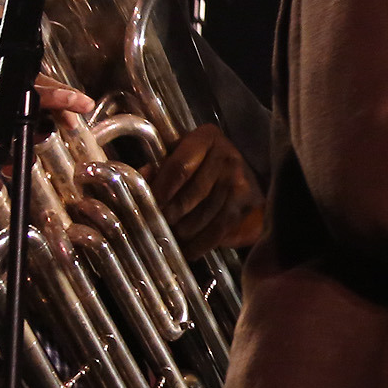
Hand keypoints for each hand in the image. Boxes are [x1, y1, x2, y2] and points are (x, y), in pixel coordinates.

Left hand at [146, 123, 265, 251]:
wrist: (248, 176)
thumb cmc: (204, 164)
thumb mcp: (182, 154)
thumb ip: (159, 166)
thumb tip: (139, 178)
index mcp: (207, 138)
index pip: (179, 168)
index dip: (160, 191)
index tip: (148, 205)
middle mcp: (227, 157)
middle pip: (189, 195)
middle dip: (170, 215)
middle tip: (157, 225)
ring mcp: (240, 183)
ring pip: (202, 217)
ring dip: (183, 232)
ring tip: (172, 236)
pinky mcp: (247, 205)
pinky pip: (217, 231)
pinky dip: (199, 245)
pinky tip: (188, 249)